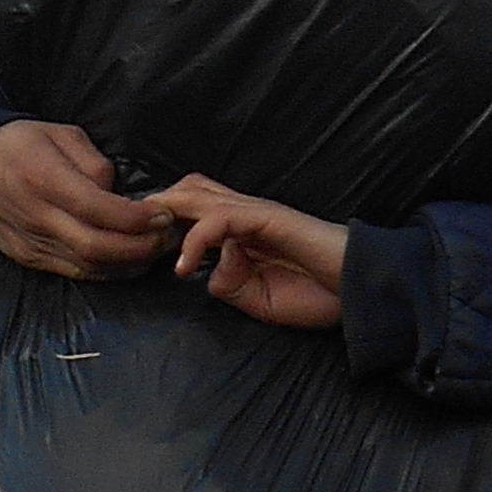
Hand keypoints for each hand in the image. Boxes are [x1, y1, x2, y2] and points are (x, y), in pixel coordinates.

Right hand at [0, 118, 163, 277]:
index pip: (98, 209)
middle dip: (141, 247)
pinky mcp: (26, 257)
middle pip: (96, 246)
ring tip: (155, 250)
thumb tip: (117, 193)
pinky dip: (105, 271)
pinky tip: (128, 261)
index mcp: (43, 179)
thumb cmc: (19, 143)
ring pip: (87, 266)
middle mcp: (35, 216)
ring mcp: (28, 242)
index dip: (137, 219)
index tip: (164, 215)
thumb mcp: (60, 134)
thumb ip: (94, 162)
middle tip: (169, 238)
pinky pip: (73, 272)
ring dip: (128, 264)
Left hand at [145, 176, 350, 329]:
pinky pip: (220, 218)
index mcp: (242, 231)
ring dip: (165, 215)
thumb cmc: (317, 295)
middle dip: (153, 209)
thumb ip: (227, 283)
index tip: (136, 246)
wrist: (362, 291)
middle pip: (186, 190)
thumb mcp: (257, 301)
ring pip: (195, 194)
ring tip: (147, 244)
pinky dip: (195, 239)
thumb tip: (204, 269)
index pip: (192, 207)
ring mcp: (256, 213)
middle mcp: (245, 214)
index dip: (162, 219)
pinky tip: (184, 266)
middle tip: (130, 236)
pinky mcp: (269, 218)